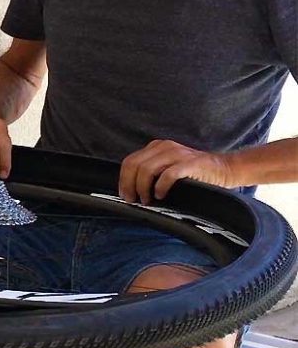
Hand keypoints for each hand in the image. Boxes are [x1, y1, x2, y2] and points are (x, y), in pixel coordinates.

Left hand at [119, 140, 235, 203]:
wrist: (224, 169)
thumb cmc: (193, 174)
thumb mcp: (167, 168)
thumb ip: (151, 172)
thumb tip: (130, 189)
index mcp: (156, 147)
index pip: (130, 161)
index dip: (123, 179)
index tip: (124, 194)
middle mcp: (164, 147)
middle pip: (134, 165)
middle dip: (129, 185)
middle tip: (133, 200)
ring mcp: (177, 154)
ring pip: (147, 169)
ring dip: (143, 188)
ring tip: (147, 199)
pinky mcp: (190, 163)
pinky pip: (168, 175)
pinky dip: (160, 187)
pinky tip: (161, 195)